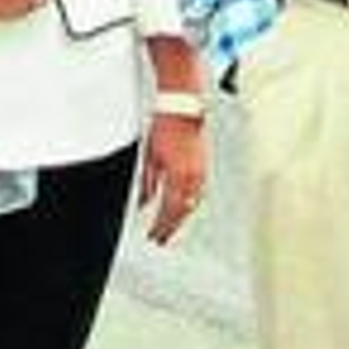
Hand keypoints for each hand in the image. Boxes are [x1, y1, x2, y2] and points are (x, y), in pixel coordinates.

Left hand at [140, 112, 207, 244]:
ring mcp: (201, 173)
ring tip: (170, 227)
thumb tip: (143, 204)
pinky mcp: (205, 167)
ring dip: (181, 218)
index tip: (153, 237)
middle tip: (160, 239)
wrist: (182, 109)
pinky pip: (199, 194)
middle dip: (171, 227)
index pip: (168, 211)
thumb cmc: (164, 128)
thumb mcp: (150, 156)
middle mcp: (192, 178)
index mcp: (177, 176)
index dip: (161, 227)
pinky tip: (184, 208)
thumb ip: (147, 183)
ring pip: (192, 204)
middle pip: (182, 212)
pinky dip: (190, 204)